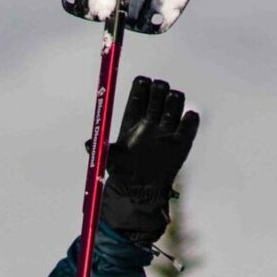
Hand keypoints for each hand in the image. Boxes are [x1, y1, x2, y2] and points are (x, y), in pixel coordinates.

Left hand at [101, 75, 199, 243]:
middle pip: (159, 92)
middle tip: (157, 97)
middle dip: (160, 89)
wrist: (140, 191)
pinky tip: (184, 123)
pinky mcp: (181, 141)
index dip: (142, 85)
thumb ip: (99, 149)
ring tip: (169, 112)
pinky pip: (190, 122)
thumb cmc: (123, 174)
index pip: (139, 93)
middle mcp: (151, 120)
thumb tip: (86, 143)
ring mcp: (167, 129)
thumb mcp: (109, 160)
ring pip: (175, 101)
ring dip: (174, 100)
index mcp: (133, 119)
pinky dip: (190, 118)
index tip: (143, 85)